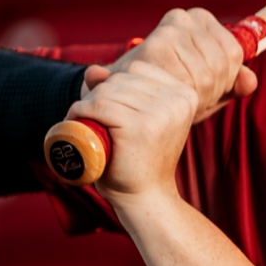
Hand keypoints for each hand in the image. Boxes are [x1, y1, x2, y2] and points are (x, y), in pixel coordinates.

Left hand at [67, 60, 198, 201]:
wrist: (145, 195)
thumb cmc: (138, 157)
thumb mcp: (134, 117)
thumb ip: (117, 89)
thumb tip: (94, 69)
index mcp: (185, 94)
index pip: (137, 69)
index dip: (115, 83)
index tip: (110, 108)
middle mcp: (178, 99)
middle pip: (121, 78)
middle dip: (98, 94)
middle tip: (93, 120)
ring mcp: (161, 113)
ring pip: (106, 91)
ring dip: (86, 104)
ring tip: (86, 124)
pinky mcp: (140, 127)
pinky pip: (99, 106)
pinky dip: (81, 113)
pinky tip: (80, 124)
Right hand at [81, 8, 257, 123]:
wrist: (123, 96)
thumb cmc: (169, 87)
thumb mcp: (208, 86)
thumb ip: (234, 83)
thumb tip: (251, 81)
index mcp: (199, 17)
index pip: (234, 53)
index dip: (227, 79)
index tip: (208, 90)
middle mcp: (183, 18)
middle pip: (221, 66)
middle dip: (213, 91)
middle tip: (192, 99)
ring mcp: (169, 31)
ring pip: (207, 77)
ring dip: (199, 98)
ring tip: (180, 99)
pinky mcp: (155, 48)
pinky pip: (188, 83)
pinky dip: (184, 99)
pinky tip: (169, 100)